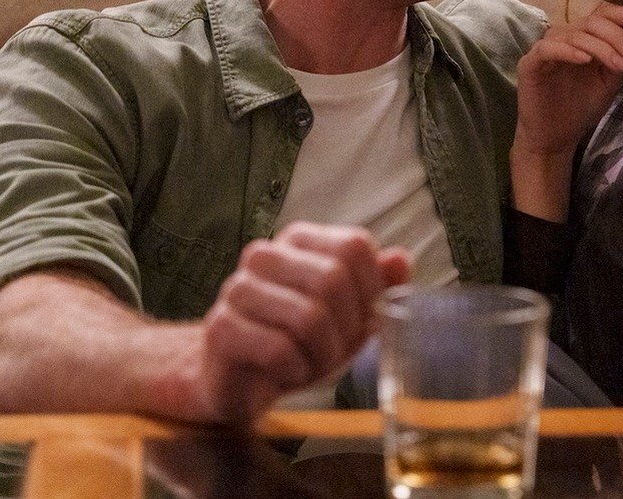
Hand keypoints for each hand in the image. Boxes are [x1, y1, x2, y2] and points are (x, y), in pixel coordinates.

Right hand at [188, 223, 410, 422]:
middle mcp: (264, 256)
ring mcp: (238, 288)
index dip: (370, 290)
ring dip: (323, 355)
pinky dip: (295, 371)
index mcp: (298, 241)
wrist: (240, 382)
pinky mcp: (221, 327)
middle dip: (347, 328)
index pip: (354, 246)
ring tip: (310, 362)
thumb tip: (401, 260)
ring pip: (309, 317)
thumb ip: (376, 286)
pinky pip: (279, 350)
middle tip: (336, 350)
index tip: (361, 320)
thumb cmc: (297, 343)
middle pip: (333, 279)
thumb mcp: (347, 316)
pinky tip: (286, 373)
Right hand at [514, 4, 622, 156]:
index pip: (602, 15)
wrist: (556, 137)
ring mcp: (545, 48)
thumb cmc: (582, 108)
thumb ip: (621, 54)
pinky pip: (548, 49)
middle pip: (591, 22)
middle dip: (618, 37)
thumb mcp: (610, 80)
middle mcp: (563, 37)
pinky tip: (586, 61)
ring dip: (601, 48)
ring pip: (574, 34)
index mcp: (582, 38)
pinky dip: (568, 52)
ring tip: (620, 66)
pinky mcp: (529, 63)